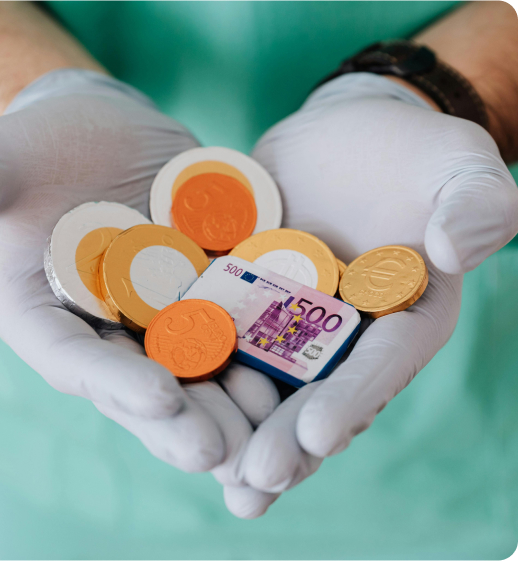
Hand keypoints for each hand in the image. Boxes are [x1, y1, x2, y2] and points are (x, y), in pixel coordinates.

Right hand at [0, 69, 279, 488]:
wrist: (104, 128)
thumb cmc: (38, 145)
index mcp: (49, 319)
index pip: (77, 362)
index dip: (114, 384)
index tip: (157, 398)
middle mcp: (109, 331)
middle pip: (146, 385)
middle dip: (182, 420)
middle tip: (220, 451)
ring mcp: (164, 313)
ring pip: (200, 371)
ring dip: (233, 403)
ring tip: (270, 427)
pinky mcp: (209, 287)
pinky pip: (239, 322)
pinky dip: (267, 348)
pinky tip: (302, 367)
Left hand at [228, 73, 517, 513]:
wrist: (339, 135)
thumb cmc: (408, 152)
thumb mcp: (453, 166)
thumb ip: (473, 204)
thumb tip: (456, 246)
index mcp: (400, 317)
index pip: (381, 365)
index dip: (353, 399)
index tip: (320, 434)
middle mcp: (343, 333)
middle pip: (318, 393)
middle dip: (287, 439)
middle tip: (255, 480)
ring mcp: (288, 320)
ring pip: (265, 382)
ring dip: (241, 429)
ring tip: (217, 476)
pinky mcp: (244, 295)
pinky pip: (221, 335)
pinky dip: (200, 369)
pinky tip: (170, 405)